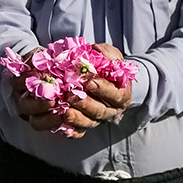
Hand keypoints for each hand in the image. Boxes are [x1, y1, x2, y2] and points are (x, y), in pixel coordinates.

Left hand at [13, 42, 131, 138]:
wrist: (97, 77)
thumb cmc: (106, 66)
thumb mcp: (111, 56)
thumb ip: (108, 53)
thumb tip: (97, 50)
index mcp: (121, 95)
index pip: (116, 95)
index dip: (104, 89)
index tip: (90, 81)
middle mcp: (110, 110)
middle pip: (100, 112)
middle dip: (86, 104)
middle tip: (71, 95)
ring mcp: (96, 119)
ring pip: (88, 123)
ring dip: (77, 118)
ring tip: (64, 111)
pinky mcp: (83, 124)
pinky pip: (78, 132)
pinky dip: (70, 130)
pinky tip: (61, 125)